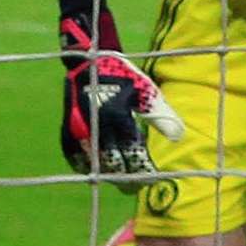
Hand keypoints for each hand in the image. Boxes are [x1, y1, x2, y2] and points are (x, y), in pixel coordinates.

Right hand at [59, 11, 186, 183]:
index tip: (153, 179)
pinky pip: (75, 156)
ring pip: (94, 163)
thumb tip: (179, 137)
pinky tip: (98, 168)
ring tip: (120, 179)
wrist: (87, 60)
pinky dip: (87, 165)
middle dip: (127, 178)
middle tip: (137, 185)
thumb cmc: (121, 75)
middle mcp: (96, 126)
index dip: (144, 171)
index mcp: (117, 116)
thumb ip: (162, 115)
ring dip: (109, 173)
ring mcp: (78, 129)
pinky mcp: (67, 128)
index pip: (133, 155)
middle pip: (113, 164)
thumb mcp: (145, 90)